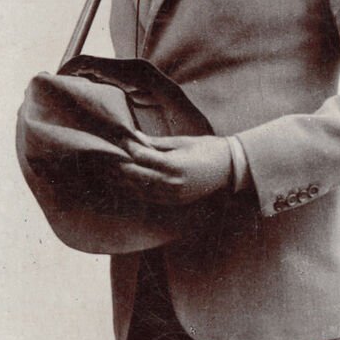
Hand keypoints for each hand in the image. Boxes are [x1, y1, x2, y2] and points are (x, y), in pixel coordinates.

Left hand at [114, 132, 232, 205]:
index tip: (120, 139)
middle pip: (135, 175)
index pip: (141, 157)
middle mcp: (171, 183)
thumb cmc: (208, 150)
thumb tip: (135, 137)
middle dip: (120, 165)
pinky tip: (126, 182)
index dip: (128, 148)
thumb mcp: (182, 142)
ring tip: (110, 170)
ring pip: (138, 189)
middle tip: (109, 155)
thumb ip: (157, 143)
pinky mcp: (174, 201)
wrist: (230, 169)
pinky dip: (135, 189)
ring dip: (123, 180)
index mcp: (174, 165)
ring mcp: (172, 195)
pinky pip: (148, 197)